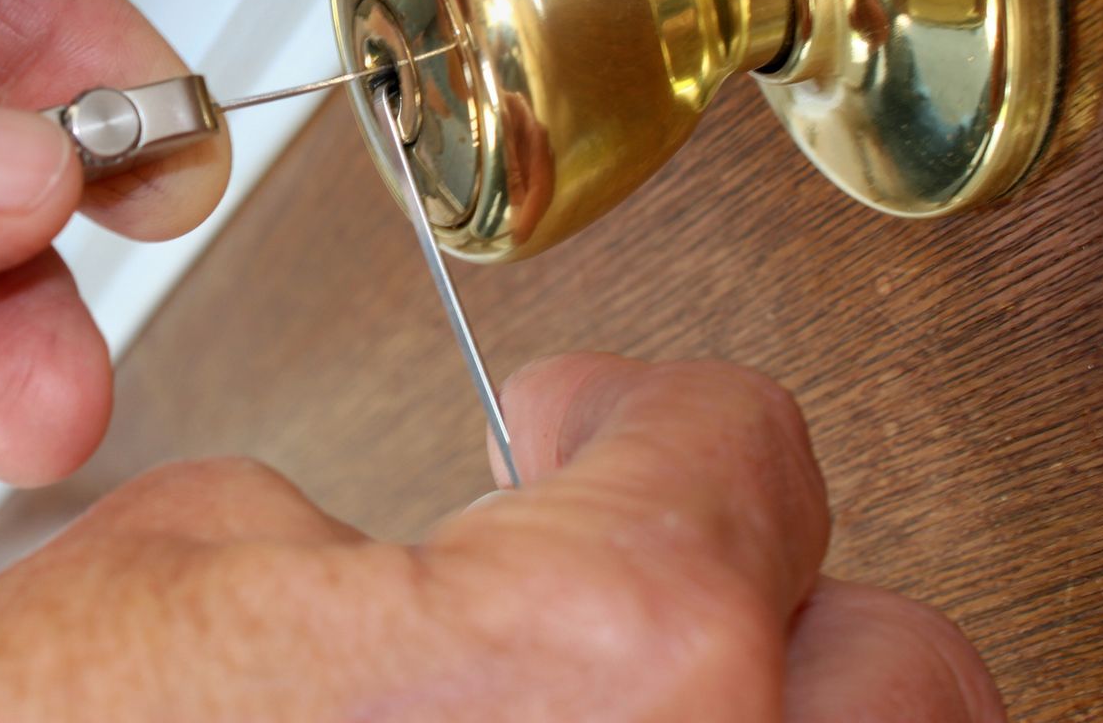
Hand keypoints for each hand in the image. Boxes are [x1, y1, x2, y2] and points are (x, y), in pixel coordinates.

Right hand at [0, 355, 1002, 721]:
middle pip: (902, 671)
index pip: (744, 452)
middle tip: (648, 560)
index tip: (593, 421)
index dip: (646, 411)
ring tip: (620, 687)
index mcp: (602, 663)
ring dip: (760, 721)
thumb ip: (392, 543)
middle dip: (766, 594)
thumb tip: (440, 559)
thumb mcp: (200, 560)